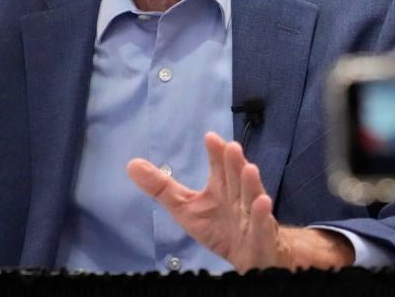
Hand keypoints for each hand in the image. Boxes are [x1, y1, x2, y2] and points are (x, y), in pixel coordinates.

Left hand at [126, 132, 354, 272]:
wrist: (250, 256)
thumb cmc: (218, 227)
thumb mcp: (185, 208)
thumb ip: (161, 187)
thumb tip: (131, 165)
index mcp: (221, 188)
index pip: (219, 167)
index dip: (216, 153)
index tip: (210, 138)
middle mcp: (238, 197)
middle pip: (236, 178)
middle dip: (234, 163)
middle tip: (231, 147)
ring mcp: (251, 216)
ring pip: (251, 197)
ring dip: (251, 183)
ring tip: (249, 168)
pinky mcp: (261, 236)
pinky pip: (262, 225)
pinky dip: (262, 215)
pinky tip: (262, 203)